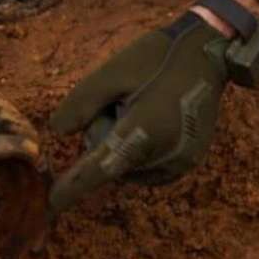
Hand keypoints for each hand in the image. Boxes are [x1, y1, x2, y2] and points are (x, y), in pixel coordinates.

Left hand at [47, 13, 229, 213]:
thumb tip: (57, 132)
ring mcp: (180, 162)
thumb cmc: (157, 58)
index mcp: (144, 132)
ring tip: (143, 106)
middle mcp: (165, 156)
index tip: (51, 205)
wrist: (207, 53)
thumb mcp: (113, 72)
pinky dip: (140, 149)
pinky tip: (153, 117)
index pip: (100, 168)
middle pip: (112, 163)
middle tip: (121, 100)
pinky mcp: (189, 162)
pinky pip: (148, 167)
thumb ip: (82, 103)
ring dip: (123, 143)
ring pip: (129, 166)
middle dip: (104, 136)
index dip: (73, 187)